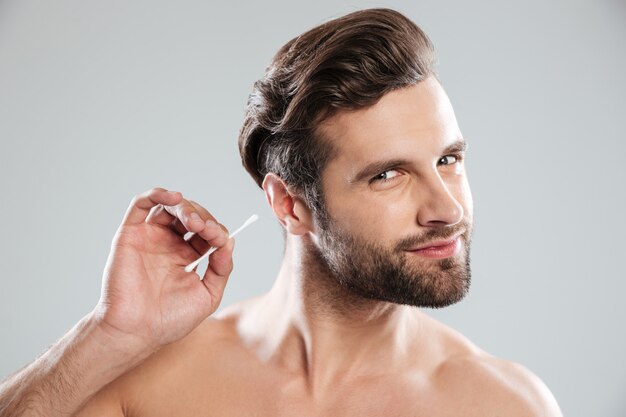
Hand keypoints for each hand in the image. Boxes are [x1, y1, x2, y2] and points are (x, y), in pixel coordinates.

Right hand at [92, 187, 234, 353]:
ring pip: (171, 206)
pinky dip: (159, 194)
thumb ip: (222, 268)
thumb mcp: (208, 295)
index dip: (216, 230)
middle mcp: (169, 244)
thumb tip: (230, 241)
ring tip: (195, 222)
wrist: (137, 332)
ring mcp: (150, 237)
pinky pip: (142, 204)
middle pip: (191, 216)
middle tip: (208, 230)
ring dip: (187, 208)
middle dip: (204, 218)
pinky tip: (176, 198)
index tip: (221, 240)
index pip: (207, 232)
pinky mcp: (131, 233)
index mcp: (187, 257)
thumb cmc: (169, 320)